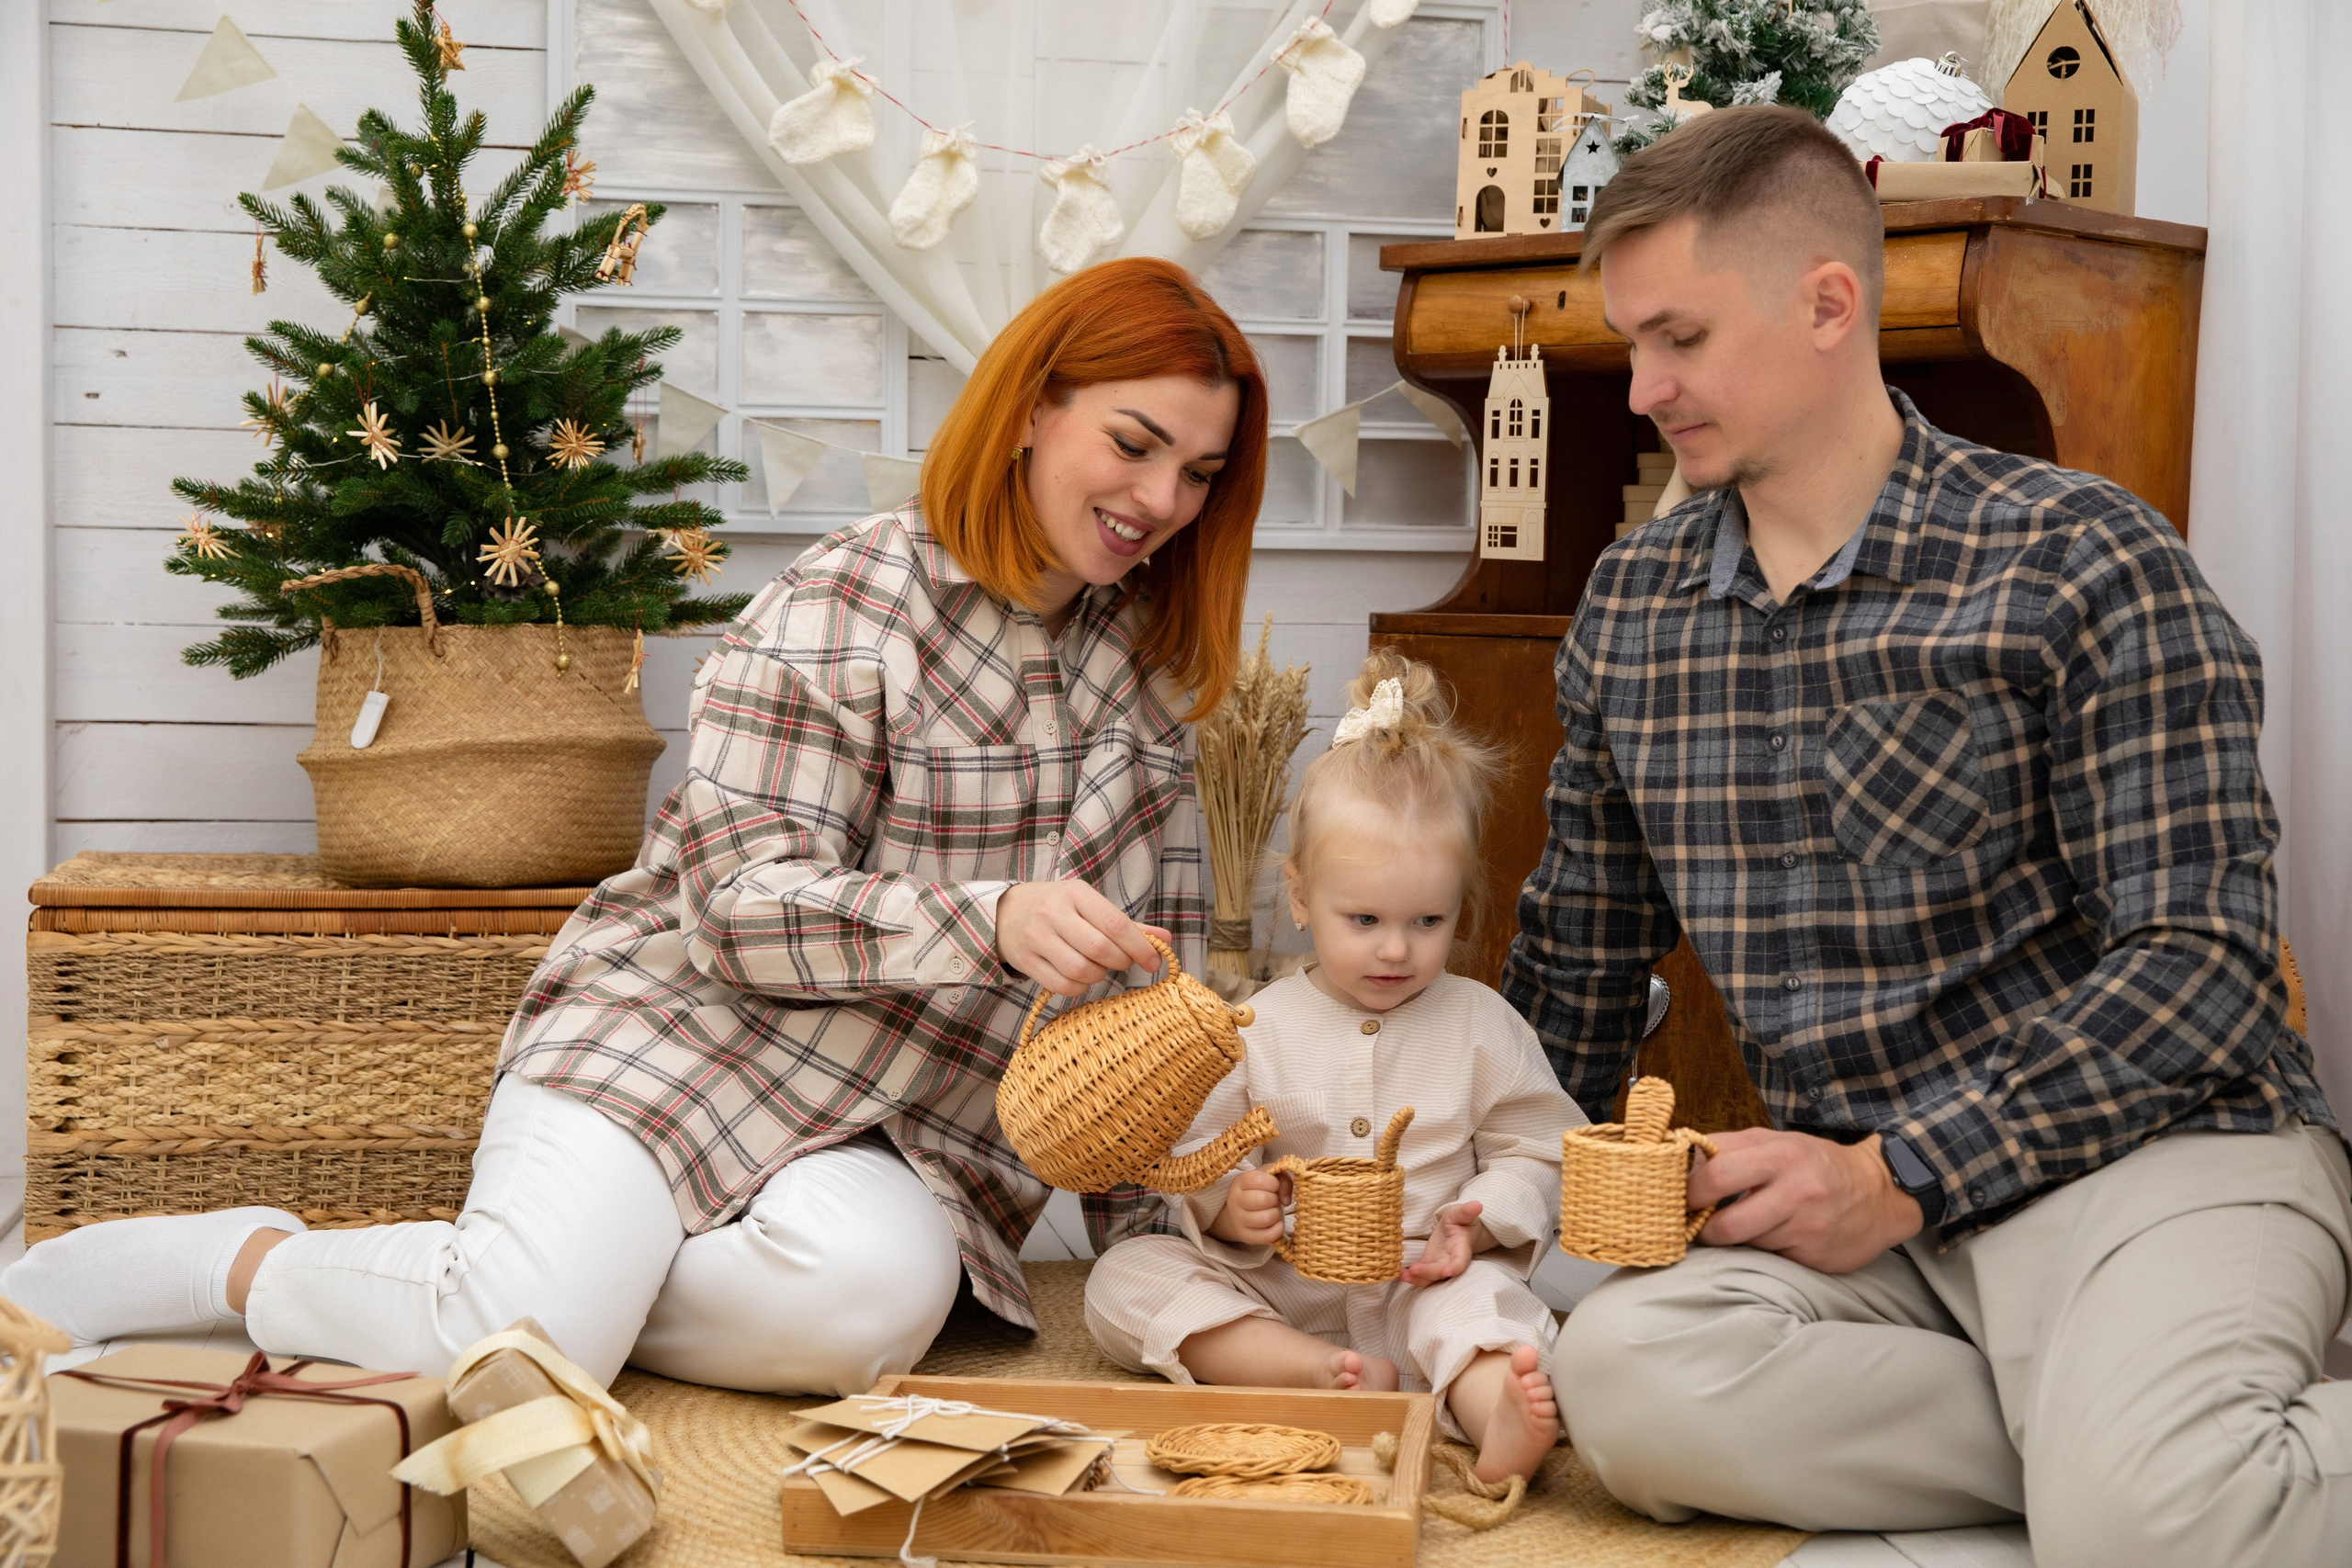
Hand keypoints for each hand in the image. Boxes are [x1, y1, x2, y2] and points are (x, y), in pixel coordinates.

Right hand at [995, 879, 1168, 995]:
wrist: (1005, 912)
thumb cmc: (1057, 908)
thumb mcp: (1089, 905)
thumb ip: (1127, 925)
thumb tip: (1165, 940)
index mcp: (1075, 893)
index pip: (1115, 923)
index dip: (1140, 946)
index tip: (1154, 961)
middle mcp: (1053, 913)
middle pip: (1099, 949)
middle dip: (1120, 962)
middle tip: (1124, 963)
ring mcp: (1036, 938)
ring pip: (1081, 970)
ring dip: (1099, 976)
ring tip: (1099, 968)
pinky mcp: (1025, 961)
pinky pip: (1062, 985)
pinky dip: (1079, 988)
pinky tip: (1081, 978)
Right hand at [1210, 1169, 1288, 1245]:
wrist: (1244, 1210)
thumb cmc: (1262, 1190)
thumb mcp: (1272, 1177)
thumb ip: (1283, 1179)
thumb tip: (1286, 1200)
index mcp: (1240, 1181)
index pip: (1259, 1180)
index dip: (1274, 1183)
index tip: (1274, 1186)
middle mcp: (1234, 1200)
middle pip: (1263, 1200)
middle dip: (1275, 1200)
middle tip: (1273, 1200)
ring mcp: (1238, 1219)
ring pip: (1266, 1219)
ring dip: (1276, 1215)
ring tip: (1273, 1211)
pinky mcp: (1245, 1236)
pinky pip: (1268, 1236)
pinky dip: (1278, 1230)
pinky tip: (1276, 1224)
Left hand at [1400, 1200, 1490, 1285]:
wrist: (1457, 1229)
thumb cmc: (1461, 1221)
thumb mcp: (1462, 1213)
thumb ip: (1467, 1211)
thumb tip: (1477, 1205)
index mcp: (1462, 1248)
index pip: (1461, 1260)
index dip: (1455, 1267)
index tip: (1447, 1271)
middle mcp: (1451, 1261)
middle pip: (1442, 1272)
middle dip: (1429, 1272)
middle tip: (1415, 1269)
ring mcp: (1440, 1265)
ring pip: (1431, 1278)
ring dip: (1418, 1279)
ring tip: (1403, 1276)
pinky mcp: (1429, 1265)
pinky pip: (1422, 1275)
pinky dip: (1412, 1277)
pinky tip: (1401, 1274)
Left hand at [1688, 1130, 1923, 1273]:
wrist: (1879, 1193)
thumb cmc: (1815, 1164)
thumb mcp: (1776, 1141)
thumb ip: (1728, 1148)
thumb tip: (1680, 1162)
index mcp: (1781, 1155)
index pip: (1715, 1174)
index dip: (1688, 1191)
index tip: (1678, 1197)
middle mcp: (1796, 1191)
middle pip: (1725, 1224)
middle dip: (1701, 1229)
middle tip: (1693, 1225)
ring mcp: (1807, 1228)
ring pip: (1745, 1245)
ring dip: (1732, 1240)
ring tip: (1738, 1225)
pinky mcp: (1815, 1257)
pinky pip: (1770, 1258)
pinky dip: (1762, 1250)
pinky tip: (1773, 1235)